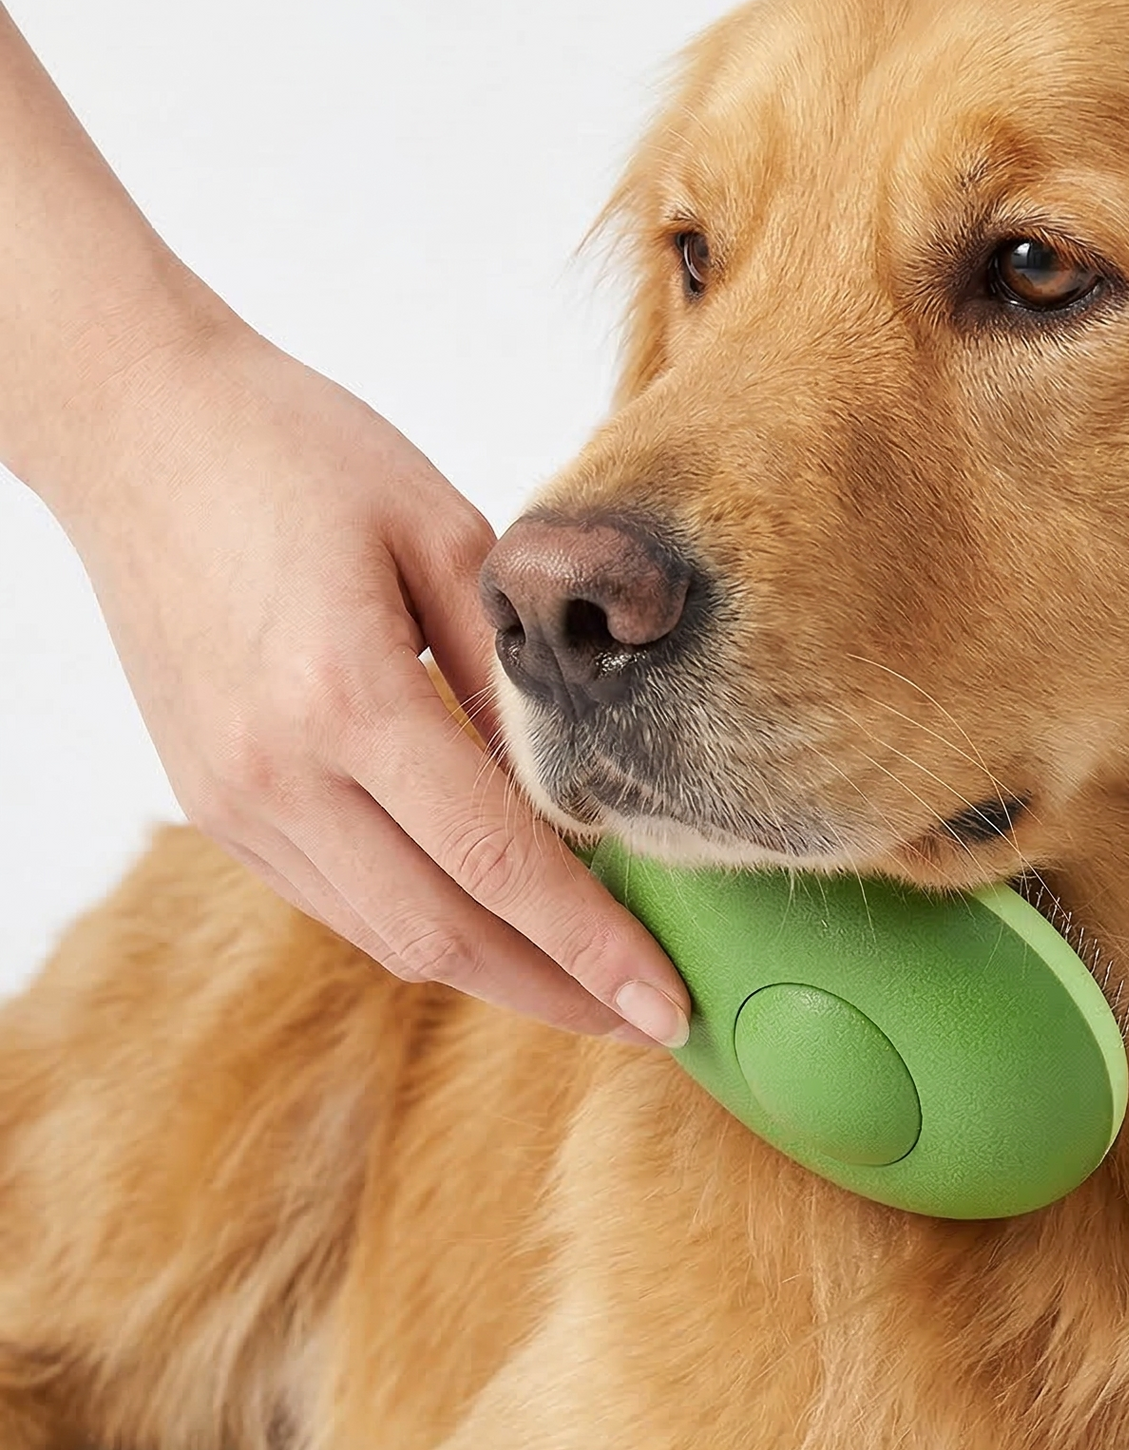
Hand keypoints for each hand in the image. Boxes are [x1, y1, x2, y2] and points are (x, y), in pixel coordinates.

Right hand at [50, 321, 690, 1045]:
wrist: (137, 425)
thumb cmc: (301, 451)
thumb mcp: (443, 532)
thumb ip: (512, 674)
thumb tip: (582, 791)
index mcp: (347, 697)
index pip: (501, 867)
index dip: (596, 951)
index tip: (671, 1008)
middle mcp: (278, 773)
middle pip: (443, 937)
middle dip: (559, 996)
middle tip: (652, 1024)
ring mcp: (233, 799)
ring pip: (385, 935)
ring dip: (496, 974)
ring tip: (589, 985)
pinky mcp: (212, 801)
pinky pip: (338, 897)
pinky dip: (425, 923)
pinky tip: (494, 921)